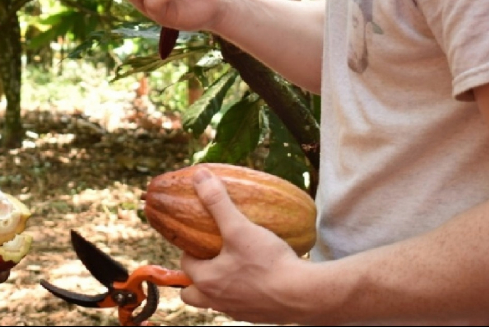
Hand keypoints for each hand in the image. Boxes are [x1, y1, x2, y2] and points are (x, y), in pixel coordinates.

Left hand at [179, 167, 308, 323]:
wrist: (303, 295)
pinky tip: (258, 276)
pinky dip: (243, 293)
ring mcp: (238, 311)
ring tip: (232, 267)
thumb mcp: (239, 227)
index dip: (190, 251)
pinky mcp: (258, 316)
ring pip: (216, 302)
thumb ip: (217, 202)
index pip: (186, 266)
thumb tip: (199, 176)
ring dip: (218, 287)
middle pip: (193, 295)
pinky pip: (241, 305)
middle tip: (208, 260)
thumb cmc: (267, 262)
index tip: (200, 239)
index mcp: (207, 281)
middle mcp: (218, 301)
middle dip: (195, 279)